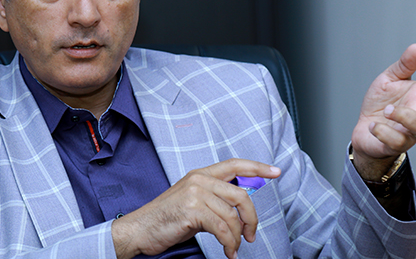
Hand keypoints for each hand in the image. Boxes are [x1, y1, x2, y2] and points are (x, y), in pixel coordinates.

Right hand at [111, 159, 280, 258]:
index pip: (235, 164)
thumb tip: (241, 209)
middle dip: (252, 219)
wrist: (140, 229)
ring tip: (233, 248)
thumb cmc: (167, 219)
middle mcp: (199, 179)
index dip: (258, 168)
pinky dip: (229, 244)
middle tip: (251, 235)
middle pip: (241, 195)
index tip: (275, 172)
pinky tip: (228, 251)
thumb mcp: (193, 202)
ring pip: (233, 216)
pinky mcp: (192, 210)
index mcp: (201, 174)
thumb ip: (215, 199)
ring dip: (238, 237)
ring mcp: (195, 193)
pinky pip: (223, 229)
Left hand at [351, 43, 415, 179]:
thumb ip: (404, 65)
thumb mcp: (389, 79)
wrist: (363, 127)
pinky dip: (384, 132)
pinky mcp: (396, 144)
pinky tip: (373, 125)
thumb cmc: (381, 102)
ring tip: (387, 110)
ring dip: (406, 117)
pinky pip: (398, 142)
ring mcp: (412, 132)